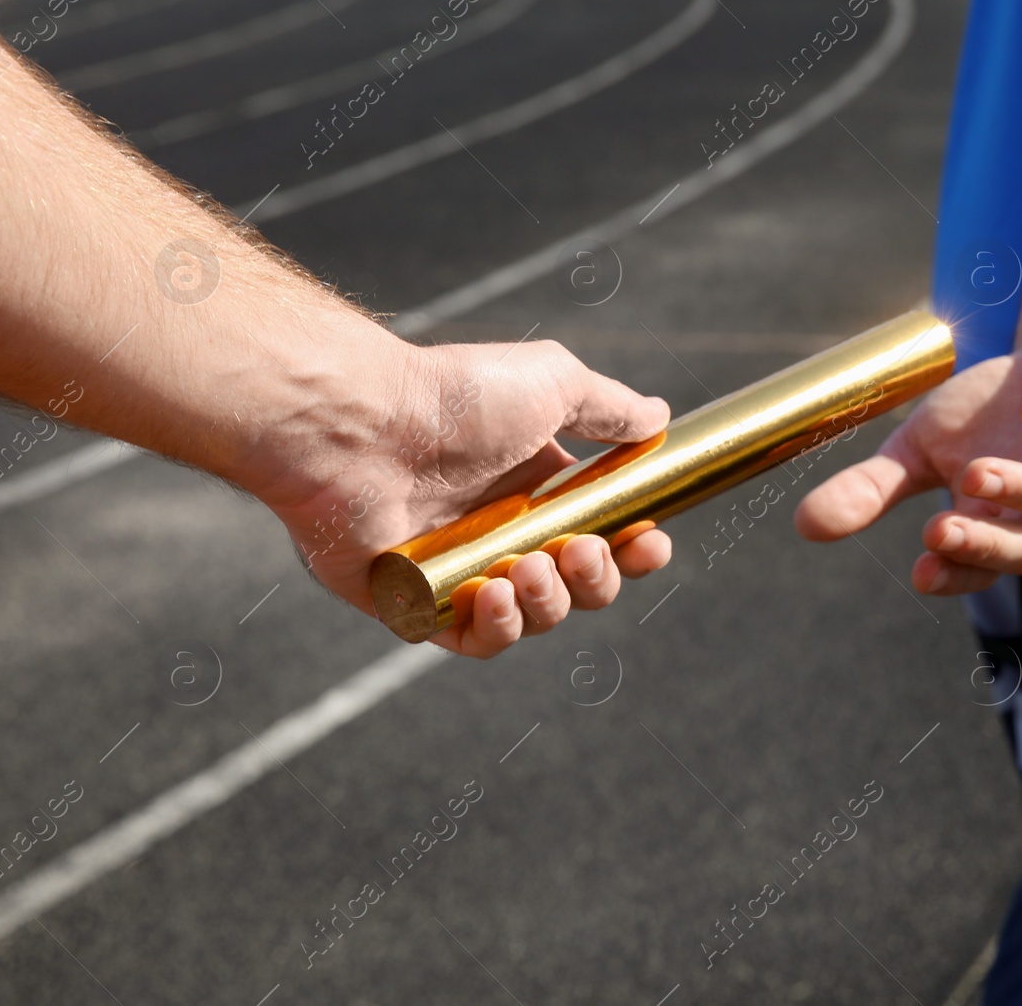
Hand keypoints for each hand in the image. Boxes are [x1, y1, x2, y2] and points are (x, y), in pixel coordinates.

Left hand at [256, 339, 671, 656]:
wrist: (361, 425)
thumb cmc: (455, 397)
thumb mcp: (552, 381)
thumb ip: (610, 407)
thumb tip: (660, 419)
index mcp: (537, 486)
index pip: (605, 532)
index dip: (635, 547)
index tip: (650, 543)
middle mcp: (503, 530)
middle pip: (578, 585)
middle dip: (596, 579)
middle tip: (579, 551)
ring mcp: (460, 569)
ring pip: (533, 617)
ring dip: (550, 604)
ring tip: (531, 569)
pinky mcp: (416, 604)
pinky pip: (471, 640)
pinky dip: (497, 629)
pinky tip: (497, 596)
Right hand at [795, 298, 1021, 593]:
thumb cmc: (992, 406)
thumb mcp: (920, 445)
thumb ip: (872, 489)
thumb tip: (804, 526)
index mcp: (1004, 520)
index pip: (986, 565)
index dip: (958, 572)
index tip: (920, 569)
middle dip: (987, 545)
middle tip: (938, 531)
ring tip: (975, 474)